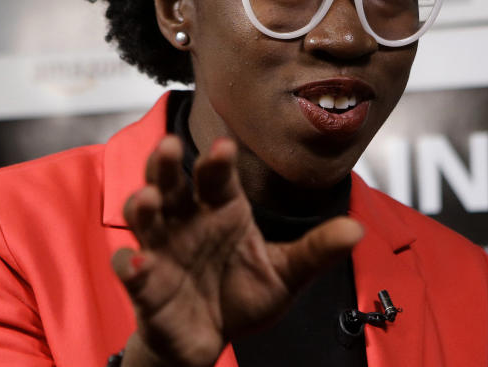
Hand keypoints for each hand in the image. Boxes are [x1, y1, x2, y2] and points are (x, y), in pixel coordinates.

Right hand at [111, 135, 363, 366]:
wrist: (212, 340)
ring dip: (142, 204)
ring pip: (144, 216)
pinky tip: (137, 263)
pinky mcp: (146, 283)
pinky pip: (131, 269)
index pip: (217, 176)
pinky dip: (130, 265)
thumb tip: (357, 230)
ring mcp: (163, 248)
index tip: (224, 147)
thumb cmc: (244, 295)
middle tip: (169, 146)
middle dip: (166, 163)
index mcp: (222, 208)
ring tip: (150, 199)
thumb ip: (316, 251)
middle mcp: (188, 219)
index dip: (217, 161)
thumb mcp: (286, 273)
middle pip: (171, 181)